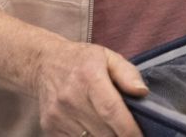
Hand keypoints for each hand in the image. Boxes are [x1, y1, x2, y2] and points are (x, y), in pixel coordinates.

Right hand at [32, 39, 146, 136]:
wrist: (43, 64)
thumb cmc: (81, 61)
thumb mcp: (108, 57)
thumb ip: (128, 74)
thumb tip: (142, 93)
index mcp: (89, 77)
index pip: (110, 109)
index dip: (127, 128)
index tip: (139, 136)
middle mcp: (71, 98)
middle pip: (103, 130)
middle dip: (119, 134)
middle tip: (127, 129)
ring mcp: (57, 115)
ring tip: (111, 127)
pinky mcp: (49, 127)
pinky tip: (94, 129)